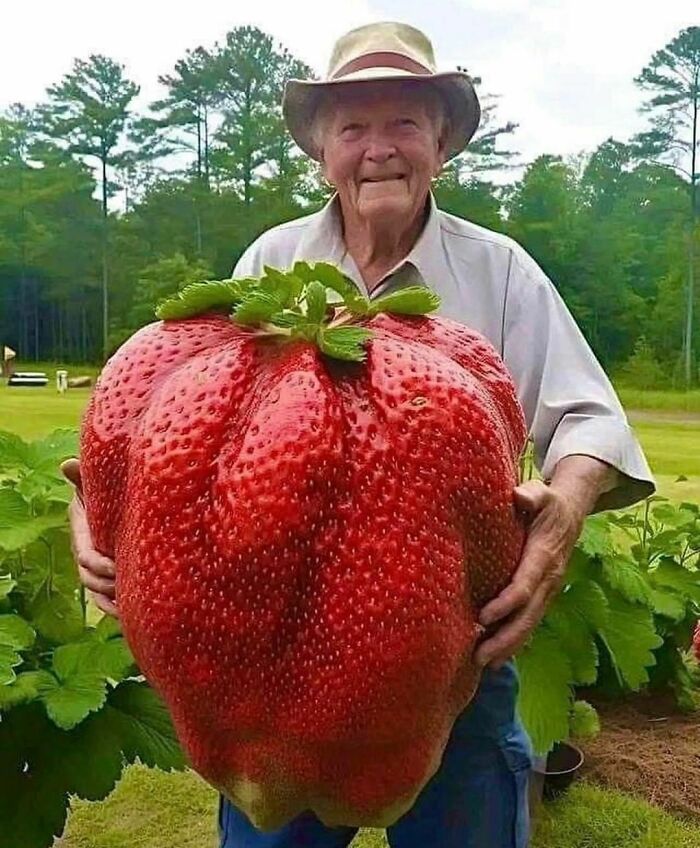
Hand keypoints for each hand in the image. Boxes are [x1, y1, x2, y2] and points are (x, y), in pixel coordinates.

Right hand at [61, 458, 118, 618]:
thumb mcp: (93, 486)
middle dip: (108, 585)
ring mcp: (97, 570)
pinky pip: (106, 601)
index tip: (116, 565)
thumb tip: (68, 464)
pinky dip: (114, 609)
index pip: (86, 556)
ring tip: (130, 607)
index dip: (100, 563)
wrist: (114, 505)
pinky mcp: (109, 578)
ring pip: (98, 593)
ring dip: (111, 601)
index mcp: (82, 537)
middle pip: (91, 579)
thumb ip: (82, 478)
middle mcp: (87, 557)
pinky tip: (129, 615)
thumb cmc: (104, 493)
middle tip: (127, 586)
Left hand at [474, 479, 586, 670]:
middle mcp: (549, 579)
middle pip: (528, 616)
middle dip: (505, 638)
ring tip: (484, 664)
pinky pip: (530, 622)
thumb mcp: (541, 492)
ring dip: (508, 646)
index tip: (483, 617)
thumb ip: (530, 495)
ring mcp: (548, 590)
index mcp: (544, 556)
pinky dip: (514, 640)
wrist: (571, 512)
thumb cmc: (548, 502)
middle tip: (480, 657)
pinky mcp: (543, 595)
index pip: (524, 585)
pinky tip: (496, 655)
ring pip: (530, 624)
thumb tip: (518, 497)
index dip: (505, 603)